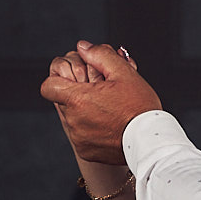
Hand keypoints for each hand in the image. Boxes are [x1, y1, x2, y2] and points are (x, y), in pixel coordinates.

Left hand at [40, 42, 161, 164]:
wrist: (152, 142)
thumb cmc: (140, 107)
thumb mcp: (124, 72)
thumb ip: (100, 55)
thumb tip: (83, 47)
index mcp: (78, 99)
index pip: (48, 86)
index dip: (58, 80)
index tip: (73, 81)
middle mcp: (74, 121)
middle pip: (65, 101)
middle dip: (79, 95)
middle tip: (103, 94)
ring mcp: (79, 138)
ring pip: (74, 119)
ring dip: (86, 113)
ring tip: (110, 111)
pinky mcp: (86, 152)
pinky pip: (82, 136)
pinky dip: (92, 130)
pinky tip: (111, 126)